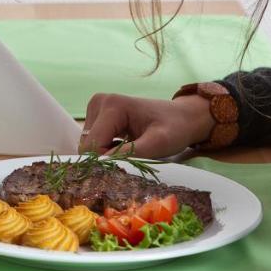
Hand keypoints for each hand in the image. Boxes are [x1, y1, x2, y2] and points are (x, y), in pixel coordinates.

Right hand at [80, 92, 214, 158]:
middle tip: (131, 160)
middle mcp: (99, 102)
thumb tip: (104, 163)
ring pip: (88, 144)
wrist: (183, 118)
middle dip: (105, 158)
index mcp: (112, 106)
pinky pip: (93, 140)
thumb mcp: (158, 144)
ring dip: (106, 154)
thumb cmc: (175, 129)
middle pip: (87, 144)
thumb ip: (131, 153)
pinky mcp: (98, 115)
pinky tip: (123, 146)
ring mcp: (97, 107)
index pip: (91, 145)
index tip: (127, 168)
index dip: (105, 162)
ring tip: (130, 151)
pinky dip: (106, 149)